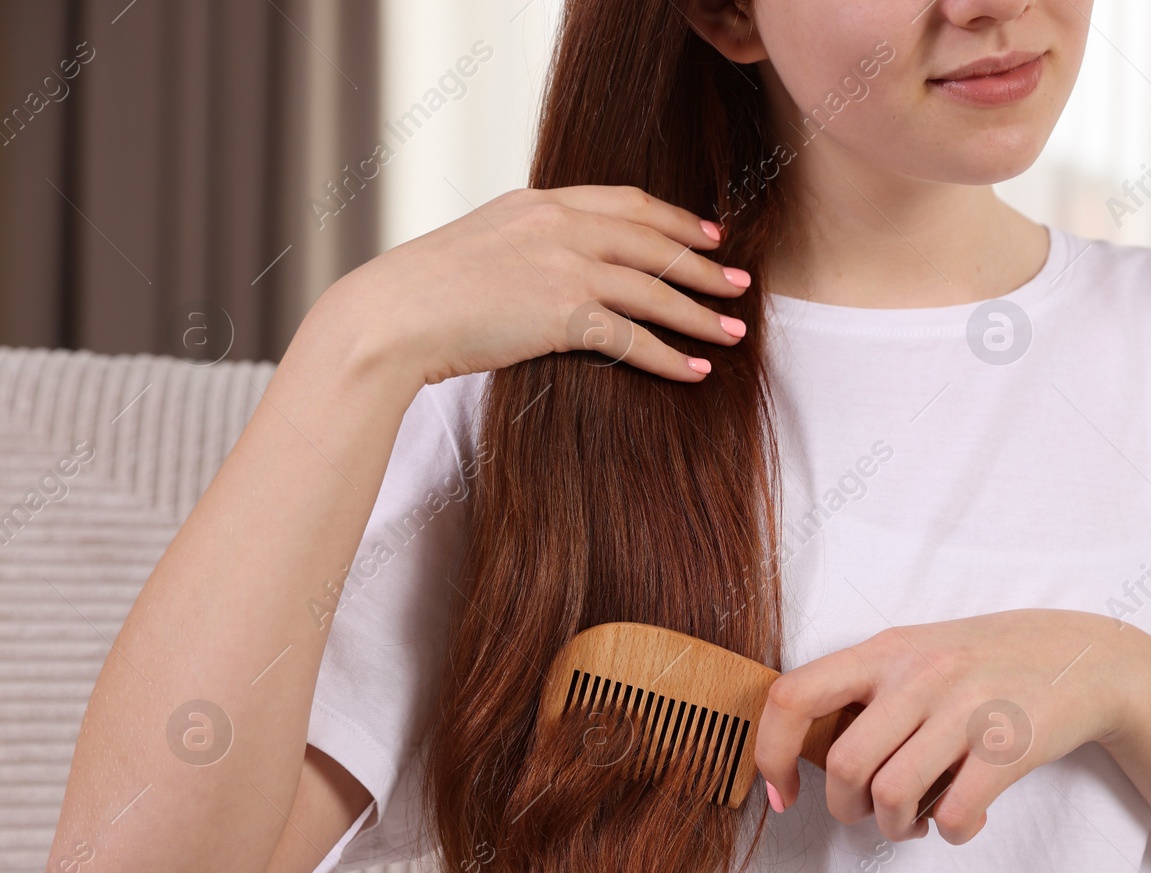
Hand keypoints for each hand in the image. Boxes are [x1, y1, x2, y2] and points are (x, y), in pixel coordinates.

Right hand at [309, 185, 751, 388]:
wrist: (390, 316)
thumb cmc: (423, 292)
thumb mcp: (479, 245)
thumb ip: (525, 244)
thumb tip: (553, 268)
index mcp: (540, 202)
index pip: (627, 202)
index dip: (675, 219)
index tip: (707, 234)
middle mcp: (559, 226)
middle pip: (654, 242)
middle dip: (703, 265)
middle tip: (740, 284)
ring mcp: (564, 268)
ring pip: (654, 290)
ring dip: (701, 313)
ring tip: (734, 331)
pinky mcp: (562, 315)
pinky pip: (634, 339)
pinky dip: (671, 357)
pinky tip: (696, 371)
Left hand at [754, 609, 1150, 843]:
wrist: (1087, 658)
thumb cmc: (985, 663)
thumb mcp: (918, 653)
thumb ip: (864, 690)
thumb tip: (801, 753)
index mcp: (885, 651)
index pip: (793, 697)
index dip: (770, 754)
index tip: (784, 792)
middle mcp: (921, 674)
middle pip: (846, 766)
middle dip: (848, 810)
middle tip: (872, 812)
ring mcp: (967, 709)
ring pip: (893, 796)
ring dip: (896, 827)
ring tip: (915, 819)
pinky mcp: (1010, 747)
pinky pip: (952, 816)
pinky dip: (949, 832)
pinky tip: (961, 818)